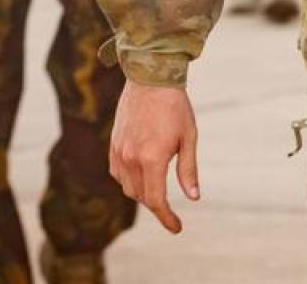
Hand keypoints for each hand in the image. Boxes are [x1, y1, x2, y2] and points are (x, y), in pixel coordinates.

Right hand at [109, 81, 200, 232]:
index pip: (156, 200)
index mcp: (152, 158)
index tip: (177, 228)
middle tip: (171, 209)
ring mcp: (119, 152)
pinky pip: (118, 174)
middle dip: (156, 205)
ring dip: (142, 194)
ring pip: (127, 187)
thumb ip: (188, 170)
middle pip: (141, 197)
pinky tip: (141, 176)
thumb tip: (193, 198)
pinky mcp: (113, 145)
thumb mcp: (189, 138)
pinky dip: (129, 181)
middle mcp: (131, 158)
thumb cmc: (175, 107)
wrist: (150, 79)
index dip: (166, 218)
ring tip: (157, 190)